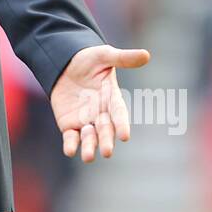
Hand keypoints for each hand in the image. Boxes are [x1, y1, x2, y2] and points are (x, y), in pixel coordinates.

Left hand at [50, 44, 150, 162]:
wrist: (65, 63)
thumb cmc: (89, 60)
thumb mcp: (104, 55)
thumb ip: (123, 58)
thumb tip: (146, 55)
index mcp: (112, 98)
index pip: (119, 113)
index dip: (122, 124)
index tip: (125, 135)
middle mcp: (101, 113)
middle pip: (105, 129)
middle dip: (106, 140)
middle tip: (107, 151)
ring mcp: (85, 120)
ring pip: (89, 137)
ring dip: (89, 147)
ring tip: (88, 157)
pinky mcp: (69, 124)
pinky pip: (71, 137)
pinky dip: (71, 144)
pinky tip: (70, 150)